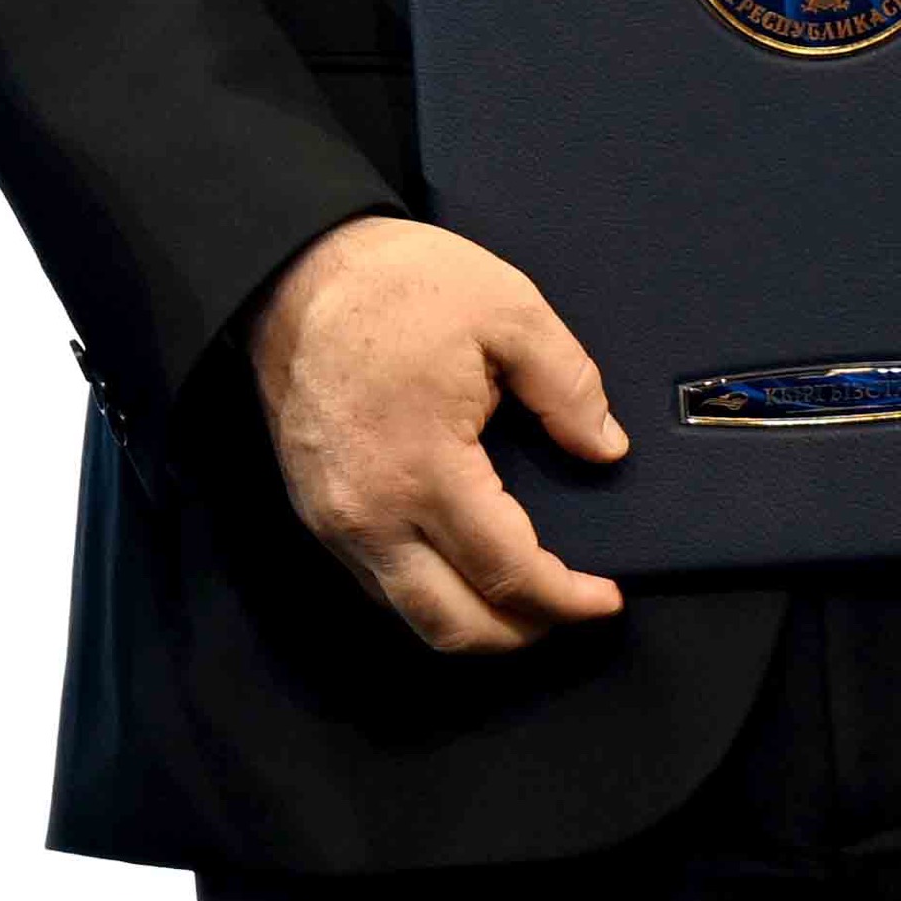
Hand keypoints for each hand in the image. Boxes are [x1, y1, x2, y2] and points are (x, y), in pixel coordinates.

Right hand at [243, 217, 632, 654]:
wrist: (294, 268)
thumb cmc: (397, 284)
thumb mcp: (507, 309)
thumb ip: (568, 385)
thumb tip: (606, 449)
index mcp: (424, 470)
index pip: (508, 574)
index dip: (567, 600)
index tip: (606, 598)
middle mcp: (370, 514)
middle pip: (453, 625)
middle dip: (520, 632)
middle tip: (566, 608)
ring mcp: (332, 518)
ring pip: (407, 614)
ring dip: (470, 620)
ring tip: (519, 594)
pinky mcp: (311, 508)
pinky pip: (374, 581)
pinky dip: (426, 590)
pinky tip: (458, 560)